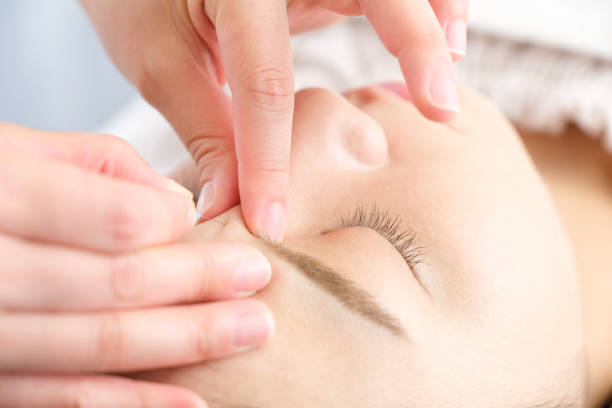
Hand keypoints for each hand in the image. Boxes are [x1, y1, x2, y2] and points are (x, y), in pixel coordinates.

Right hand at [0, 123, 273, 407]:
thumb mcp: (13, 147)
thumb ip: (95, 168)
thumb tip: (173, 206)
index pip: (110, 217)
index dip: (174, 228)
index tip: (218, 227)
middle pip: (114, 284)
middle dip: (198, 286)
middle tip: (260, 280)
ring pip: (96, 344)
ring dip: (185, 343)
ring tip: (252, 330)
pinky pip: (59, 398)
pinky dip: (130, 404)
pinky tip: (192, 402)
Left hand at [80, 0, 467, 241]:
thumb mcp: (161, 62)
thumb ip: (207, 131)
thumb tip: (228, 204)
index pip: (264, 81)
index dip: (269, 159)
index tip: (270, 221)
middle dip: (415, 43)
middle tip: (440, 108)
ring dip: (432, 16)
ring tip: (449, 70)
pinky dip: (426, 4)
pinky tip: (441, 36)